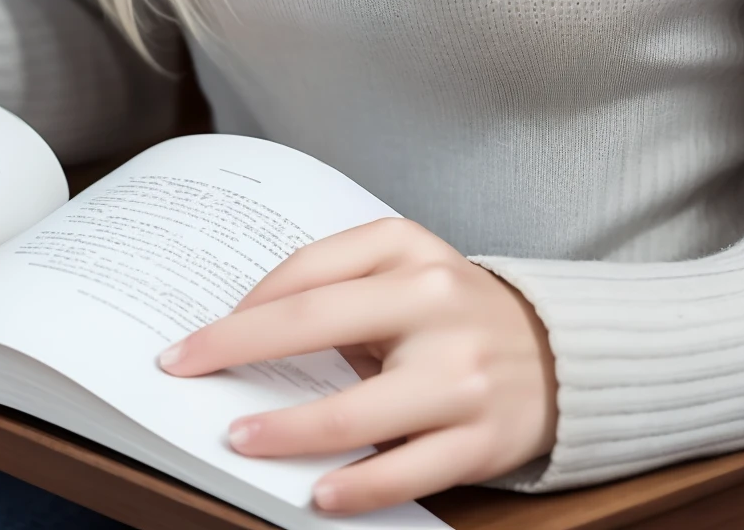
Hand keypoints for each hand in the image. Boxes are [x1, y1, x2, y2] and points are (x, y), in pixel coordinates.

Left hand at [158, 216, 556, 512]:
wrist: (557, 351)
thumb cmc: (454, 311)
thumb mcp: (407, 269)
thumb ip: (342, 285)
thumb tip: (248, 329)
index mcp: (409, 250)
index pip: (308, 271)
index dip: (242, 307)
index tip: (195, 338)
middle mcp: (434, 302)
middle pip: (316, 325)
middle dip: (237, 351)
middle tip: (186, 373)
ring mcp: (460, 373)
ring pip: (356, 412)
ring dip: (286, 431)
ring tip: (241, 439)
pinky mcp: (481, 436)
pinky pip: (405, 470)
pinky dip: (355, 487)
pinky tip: (317, 493)